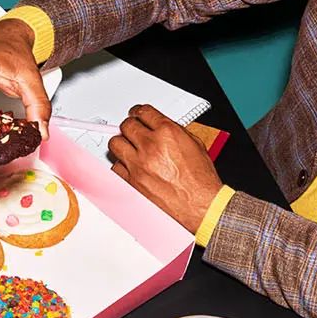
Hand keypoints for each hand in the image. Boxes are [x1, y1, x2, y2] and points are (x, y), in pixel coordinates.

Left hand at [108, 105, 222, 232]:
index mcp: (168, 133)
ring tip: (128, 147)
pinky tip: (129, 166)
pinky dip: (121, 165)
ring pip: (115, 144)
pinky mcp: (132, 181)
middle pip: (126, 125)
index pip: (144, 112)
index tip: (136, 115)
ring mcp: (139, 164)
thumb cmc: (201, 180)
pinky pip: (116, 167)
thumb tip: (160, 128)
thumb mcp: (195, 145)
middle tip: (132, 130)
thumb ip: (174, 132)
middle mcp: (151, 146)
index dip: (138, 112)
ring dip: (122, 143)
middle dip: (130, 126)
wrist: (200, 205)